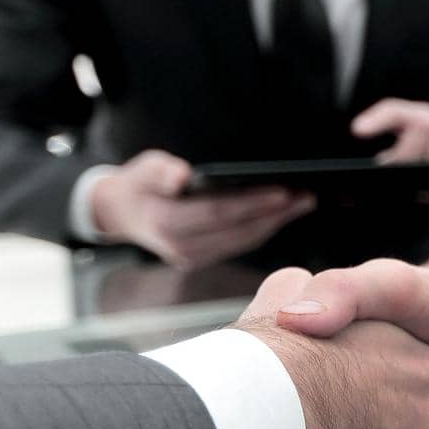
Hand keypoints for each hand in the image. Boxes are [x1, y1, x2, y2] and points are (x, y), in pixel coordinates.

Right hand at [92, 150, 314, 267]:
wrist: (122, 213)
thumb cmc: (139, 184)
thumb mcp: (143, 167)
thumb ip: (161, 171)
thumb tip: (181, 175)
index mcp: (167, 223)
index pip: (220, 212)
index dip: (254, 203)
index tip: (284, 191)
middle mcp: (182, 247)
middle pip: (239, 230)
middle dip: (277, 213)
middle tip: (306, 196)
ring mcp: (193, 258)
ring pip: (244, 241)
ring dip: (276, 222)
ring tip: (302, 202)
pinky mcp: (202, 260)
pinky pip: (239, 245)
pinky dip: (262, 229)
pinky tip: (281, 214)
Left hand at [351, 98, 428, 211]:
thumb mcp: (405, 166)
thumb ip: (388, 168)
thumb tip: (358, 187)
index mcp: (415, 119)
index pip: (394, 111)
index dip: (377, 118)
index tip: (356, 131)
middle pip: (423, 125)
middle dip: (408, 151)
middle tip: (397, 173)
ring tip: (420, 187)